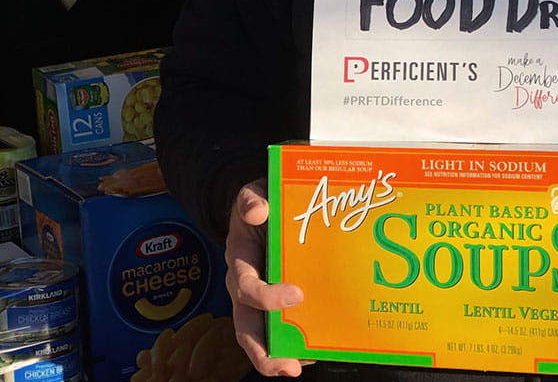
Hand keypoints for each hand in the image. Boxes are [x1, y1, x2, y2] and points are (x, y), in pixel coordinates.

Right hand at [224, 179, 313, 376]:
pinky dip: (298, 347)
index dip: (267, 296)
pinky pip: (282, 334)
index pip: (245, 287)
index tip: (296, 294)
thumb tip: (257, 211)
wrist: (262, 209)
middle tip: (288, 366)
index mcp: (240, 261)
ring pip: (261, 339)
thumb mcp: (253, 194)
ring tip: (305, 365)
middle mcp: (245, 288)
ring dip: (280, 357)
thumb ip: (252, 199)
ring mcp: (260, 302)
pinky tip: (318, 351)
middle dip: (264, 352)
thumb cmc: (260, 205)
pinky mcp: (276, 308)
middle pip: (246, 328)